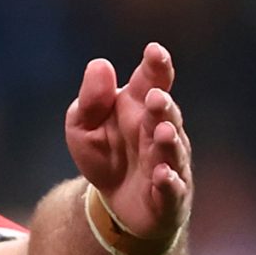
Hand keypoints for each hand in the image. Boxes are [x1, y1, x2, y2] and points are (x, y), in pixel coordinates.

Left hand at [65, 43, 191, 243]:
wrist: (112, 203)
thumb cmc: (104, 154)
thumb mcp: (83, 125)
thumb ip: (91, 99)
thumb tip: (99, 65)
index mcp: (140, 109)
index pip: (153, 82)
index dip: (156, 67)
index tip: (154, 51)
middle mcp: (160, 131)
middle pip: (165, 116)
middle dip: (162, 107)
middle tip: (155, 97)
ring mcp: (168, 162)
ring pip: (172, 150)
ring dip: (168, 141)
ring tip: (162, 130)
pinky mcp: (169, 195)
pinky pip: (172, 188)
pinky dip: (168, 182)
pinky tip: (161, 175)